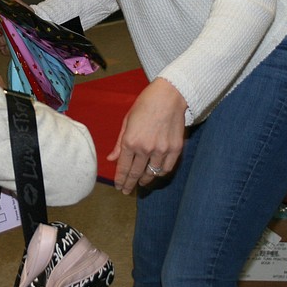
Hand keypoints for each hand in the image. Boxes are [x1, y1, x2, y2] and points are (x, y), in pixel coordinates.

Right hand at [0, 0, 25, 56]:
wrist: (33, 30)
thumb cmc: (24, 19)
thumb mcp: (23, 11)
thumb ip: (18, 5)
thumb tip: (14, 1)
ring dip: (2, 39)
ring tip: (9, 36)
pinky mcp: (5, 50)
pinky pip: (3, 50)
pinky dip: (8, 48)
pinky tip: (12, 45)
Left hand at [108, 77, 187, 193]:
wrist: (169, 95)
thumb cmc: (145, 105)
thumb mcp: (127, 121)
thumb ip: (119, 143)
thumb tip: (111, 158)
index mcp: (131, 141)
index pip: (123, 167)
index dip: (120, 179)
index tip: (119, 187)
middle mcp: (145, 148)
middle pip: (136, 173)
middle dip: (130, 184)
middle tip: (127, 191)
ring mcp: (161, 150)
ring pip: (152, 173)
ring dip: (145, 180)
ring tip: (141, 183)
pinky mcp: (175, 149)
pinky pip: (166, 168)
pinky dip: (160, 173)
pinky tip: (155, 173)